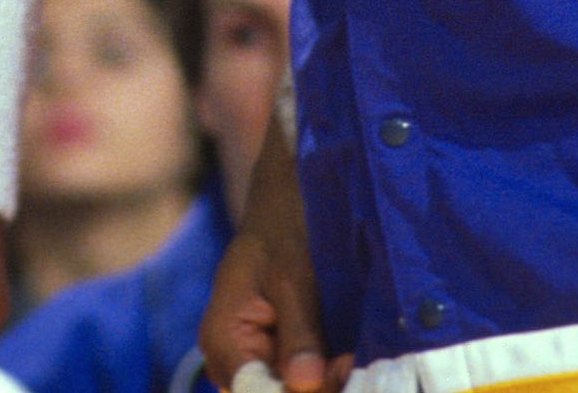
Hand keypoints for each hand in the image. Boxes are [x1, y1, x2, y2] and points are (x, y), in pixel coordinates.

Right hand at [199, 177, 345, 392]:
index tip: (338, 370)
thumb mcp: (291, 278)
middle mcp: (233, 358)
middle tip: (352, 363)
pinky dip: (327, 374)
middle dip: (318, 387)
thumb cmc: (282, 229)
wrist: (287, 204)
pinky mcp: (279, 356)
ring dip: (327, 383)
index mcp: (223, 338)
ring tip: (354, 358)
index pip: (252, 392)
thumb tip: (305, 382)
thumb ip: (298, 332)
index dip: (294, 392)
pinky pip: (301, 380)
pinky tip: (348, 357)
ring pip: (291, 390)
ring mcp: (256, 360)